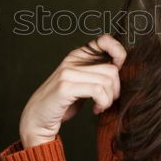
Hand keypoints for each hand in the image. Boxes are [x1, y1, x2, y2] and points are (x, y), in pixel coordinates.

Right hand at [18, 34, 126, 148]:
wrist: (37, 119)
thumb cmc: (62, 103)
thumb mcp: (82, 84)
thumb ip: (97, 74)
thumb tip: (122, 70)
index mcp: (77, 56)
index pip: (105, 40)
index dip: (119, 52)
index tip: (120, 70)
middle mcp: (72, 61)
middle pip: (112, 69)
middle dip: (115, 89)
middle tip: (106, 100)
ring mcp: (68, 72)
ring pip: (107, 80)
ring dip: (108, 99)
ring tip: (100, 106)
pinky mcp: (65, 87)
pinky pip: (98, 91)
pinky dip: (102, 103)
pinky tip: (95, 109)